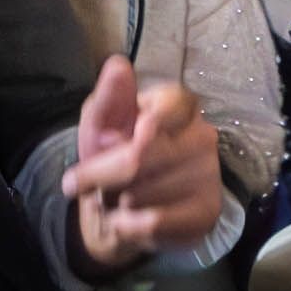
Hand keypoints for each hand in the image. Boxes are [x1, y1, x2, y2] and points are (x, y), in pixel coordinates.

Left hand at [66, 59, 217, 269]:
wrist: (122, 210)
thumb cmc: (111, 156)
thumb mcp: (99, 126)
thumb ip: (107, 98)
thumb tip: (118, 64)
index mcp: (177, 105)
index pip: (167, 105)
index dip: (134, 128)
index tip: (106, 141)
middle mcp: (202, 136)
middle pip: (141, 157)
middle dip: (100, 176)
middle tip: (82, 183)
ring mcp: (209, 174)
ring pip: (142, 193)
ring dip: (112, 202)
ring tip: (114, 200)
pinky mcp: (207, 211)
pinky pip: (154, 222)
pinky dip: (126, 225)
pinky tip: (127, 220)